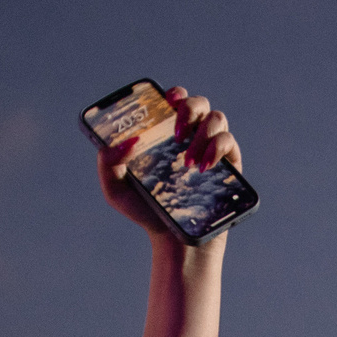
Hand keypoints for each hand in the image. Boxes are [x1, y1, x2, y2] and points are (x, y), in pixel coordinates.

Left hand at [98, 85, 238, 240]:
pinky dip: (217, 148)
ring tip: (187, 162)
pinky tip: (204, 167)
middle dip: (189, 109)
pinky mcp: (229, 164)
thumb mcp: (116, 190)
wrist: (175, 242)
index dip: (174, 94)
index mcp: (165, 133)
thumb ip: (108, 163)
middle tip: (177, 133)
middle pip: (198, 103)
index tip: (168, 100)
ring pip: (216, 118)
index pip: (174, 101)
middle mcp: (191, 136)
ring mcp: (211, 149)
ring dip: (202, 134)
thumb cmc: (146, 212)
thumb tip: (126, 140)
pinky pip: (229, 141)